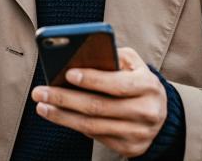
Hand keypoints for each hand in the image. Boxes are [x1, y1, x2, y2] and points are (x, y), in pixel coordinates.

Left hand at [31, 47, 166, 157]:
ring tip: (42, 106)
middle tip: (40, 92)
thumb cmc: (138, 80)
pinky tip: (58, 116)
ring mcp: (137, 133)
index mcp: (148, 86)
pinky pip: (95, 136)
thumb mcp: (134, 63)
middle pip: (98, 107)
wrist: (161, 114)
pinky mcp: (129, 147)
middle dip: (64, 99)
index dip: (92, 79)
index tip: (67, 73)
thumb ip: (112, 55)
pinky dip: (74, 125)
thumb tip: (81, 55)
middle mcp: (146, 112)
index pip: (117, 84)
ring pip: (92, 126)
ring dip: (62, 116)